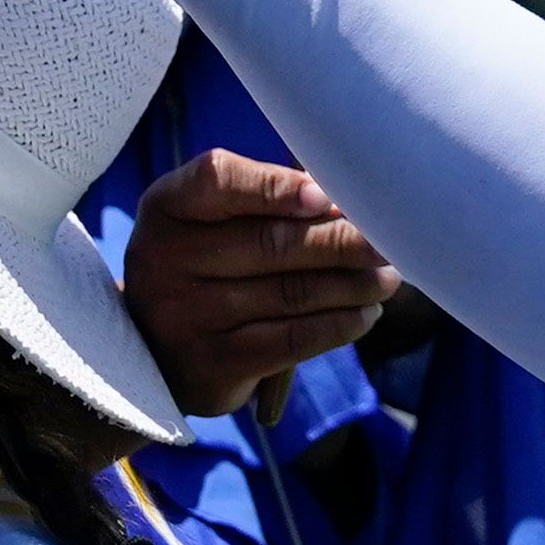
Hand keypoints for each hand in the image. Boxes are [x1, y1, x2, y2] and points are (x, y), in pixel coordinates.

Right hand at [120, 151, 392, 412]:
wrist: (156, 353)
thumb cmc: (204, 267)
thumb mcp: (210, 224)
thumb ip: (265, 204)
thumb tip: (349, 200)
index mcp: (168, 208)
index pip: (220, 180)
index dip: (278, 185)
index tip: (330, 196)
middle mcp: (166, 259)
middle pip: (271, 242)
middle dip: (342, 240)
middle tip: (388, 239)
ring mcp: (186, 316)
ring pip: (291, 293)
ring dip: (352, 284)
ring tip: (388, 277)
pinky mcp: (212, 364)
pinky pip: (291, 340)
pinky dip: (338, 325)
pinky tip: (365, 314)